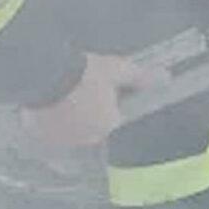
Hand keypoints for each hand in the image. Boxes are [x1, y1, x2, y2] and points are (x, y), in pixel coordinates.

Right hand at [19, 53, 155, 150]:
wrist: (47, 75)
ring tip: (61, 90)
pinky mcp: (42, 135)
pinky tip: (46, 100)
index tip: (98, 84)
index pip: (113, 115)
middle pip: (91, 123)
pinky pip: (49, 128)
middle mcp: (87, 138)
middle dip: (87, 109)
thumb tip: (166, 78)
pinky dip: (49, 118)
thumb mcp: (117, 69)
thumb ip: (141, 77)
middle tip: (79, 84)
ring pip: (70, 127)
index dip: (107, 98)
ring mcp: (63, 139)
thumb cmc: (86, 73)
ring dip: (68, 115)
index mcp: (108, 125)